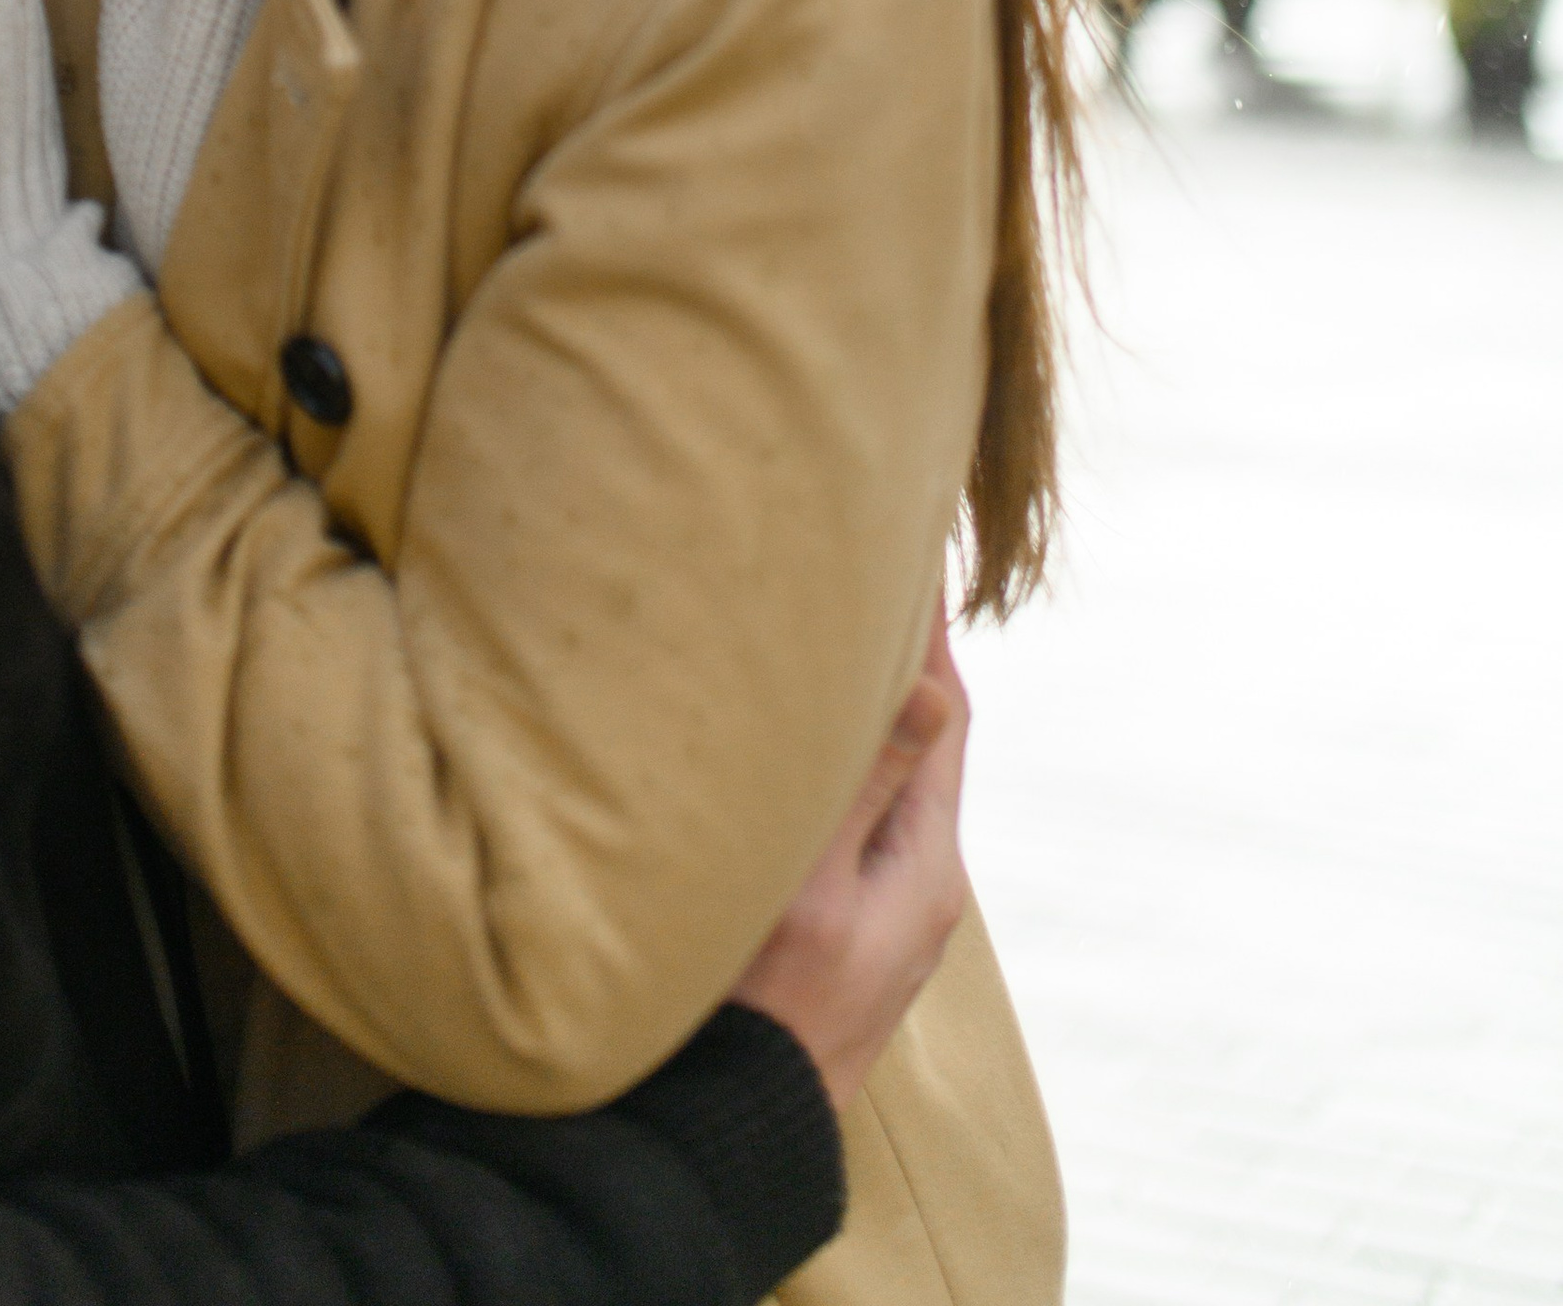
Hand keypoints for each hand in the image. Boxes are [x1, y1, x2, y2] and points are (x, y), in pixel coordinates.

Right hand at [729, 609, 971, 1117]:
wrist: (733, 1135)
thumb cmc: (764, 1011)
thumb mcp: (816, 893)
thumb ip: (867, 792)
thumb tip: (933, 688)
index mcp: (926, 865)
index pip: (947, 714)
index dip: (933, 629)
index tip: (917, 546)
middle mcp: (921, 885)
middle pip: (924, 739)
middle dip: (902, 655)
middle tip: (872, 565)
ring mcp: (885, 913)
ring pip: (888, 778)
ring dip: (867, 706)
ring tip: (835, 632)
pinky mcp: (846, 932)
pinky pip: (857, 817)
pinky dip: (840, 757)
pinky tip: (801, 741)